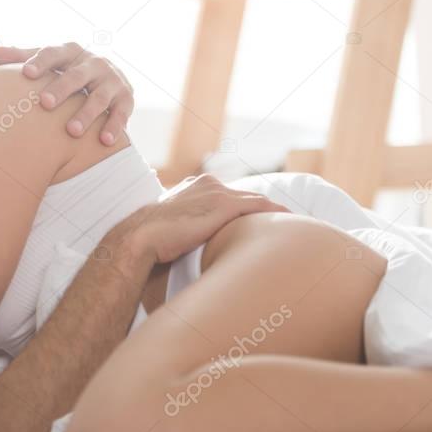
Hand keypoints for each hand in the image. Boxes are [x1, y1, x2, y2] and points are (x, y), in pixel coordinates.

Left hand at [0, 42, 133, 143]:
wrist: (108, 77)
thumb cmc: (66, 70)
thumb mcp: (47, 61)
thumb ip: (19, 56)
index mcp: (71, 51)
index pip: (55, 53)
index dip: (41, 62)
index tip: (26, 74)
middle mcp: (93, 63)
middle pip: (76, 75)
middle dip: (62, 88)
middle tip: (45, 103)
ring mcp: (112, 80)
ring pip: (99, 97)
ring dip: (86, 114)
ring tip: (71, 131)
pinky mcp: (126, 99)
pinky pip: (122, 113)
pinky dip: (114, 126)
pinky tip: (104, 141)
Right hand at [127, 174, 290, 263]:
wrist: (140, 237)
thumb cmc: (150, 240)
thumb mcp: (169, 228)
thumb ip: (184, 228)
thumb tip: (185, 247)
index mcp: (193, 186)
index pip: (227, 196)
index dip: (243, 209)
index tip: (256, 221)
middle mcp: (207, 184)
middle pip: (244, 196)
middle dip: (261, 210)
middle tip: (279, 226)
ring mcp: (217, 193)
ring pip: (255, 201)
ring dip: (273, 212)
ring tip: (291, 226)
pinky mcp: (224, 206)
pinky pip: (260, 206)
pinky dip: (276, 212)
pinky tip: (290, 221)